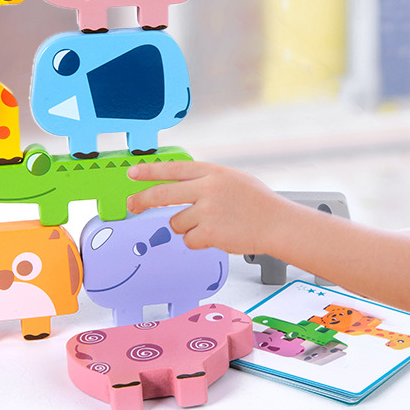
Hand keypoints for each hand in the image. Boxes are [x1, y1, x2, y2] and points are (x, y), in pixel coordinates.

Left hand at [127, 161, 292, 254]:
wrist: (277, 223)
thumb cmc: (258, 203)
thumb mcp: (233, 180)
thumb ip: (207, 181)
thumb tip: (179, 187)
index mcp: (213, 172)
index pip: (174, 169)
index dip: (150, 171)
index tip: (132, 173)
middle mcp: (208, 188)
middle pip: (163, 194)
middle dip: (142, 200)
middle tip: (132, 204)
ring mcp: (207, 210)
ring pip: (177, 222)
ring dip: (188, 227)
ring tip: (214, 225)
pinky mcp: (209, 232)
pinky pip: (189, 240)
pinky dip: (199, 241)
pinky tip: (218, 236)